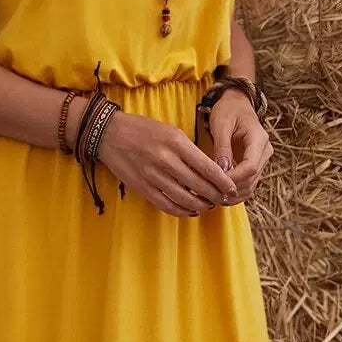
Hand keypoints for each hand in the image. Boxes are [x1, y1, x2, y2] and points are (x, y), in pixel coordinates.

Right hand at [96, 110, 239, 217]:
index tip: (232, 188)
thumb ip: (190, 151)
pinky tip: (191, 210)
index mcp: (176, 142)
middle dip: (215, 196)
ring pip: (185, 199)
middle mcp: (166, 160)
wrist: (109, 134)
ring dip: (201, 205)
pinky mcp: (143, 188)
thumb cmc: (143, 130)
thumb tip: (211, 171)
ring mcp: (153, 176)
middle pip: (199, 186)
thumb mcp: (171, 131)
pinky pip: (167, 205)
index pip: (208, 168)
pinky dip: (182, 211)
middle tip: (223, 198)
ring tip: (209, 205)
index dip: (223, 182)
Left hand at [203, 89, 272, 200]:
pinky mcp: (254, 165)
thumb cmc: (228, 110)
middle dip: (231, 189)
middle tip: (209, 194)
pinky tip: (219, 193)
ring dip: (233, 194)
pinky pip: (247, 183)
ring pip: (251, 185)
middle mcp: (265, 151)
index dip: (233, 179)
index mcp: (259, 139)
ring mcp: (261, 160)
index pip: (250, 167)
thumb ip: (222, 147)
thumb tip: (221, 170)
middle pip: (251, 179)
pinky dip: (234, 191)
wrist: (237, 104)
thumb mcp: (221, 124)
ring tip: (212, 197)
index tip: (214, 183)